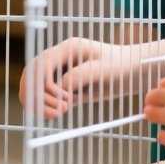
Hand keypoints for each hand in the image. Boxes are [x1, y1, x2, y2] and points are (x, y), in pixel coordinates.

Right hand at [19, 37, 140, 118]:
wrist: (132, 70)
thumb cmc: (122, 65)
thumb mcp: (105, 69)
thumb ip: (82, 75)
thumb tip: (61, 86)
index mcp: (67, 49)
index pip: (42, 64)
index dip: (46, 84)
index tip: (64, 100)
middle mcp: (59, 59)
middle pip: (32, 75)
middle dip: (38, 95)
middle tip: (58, 111)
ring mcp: (58, 72)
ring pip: (33, 86)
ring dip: (39, 102)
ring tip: (58, 113)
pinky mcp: (62, 86)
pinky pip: (43, 96)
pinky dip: (44, 107)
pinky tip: (56, 114)